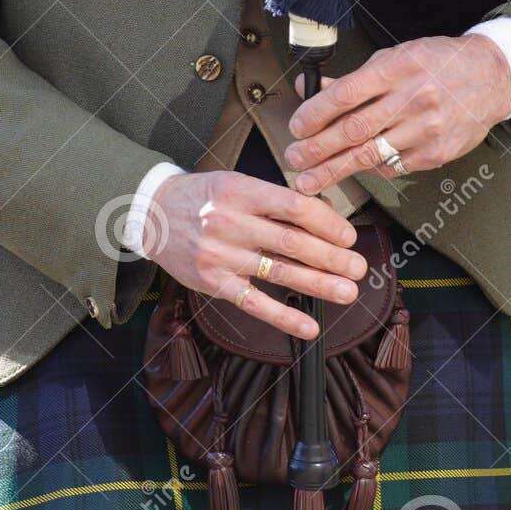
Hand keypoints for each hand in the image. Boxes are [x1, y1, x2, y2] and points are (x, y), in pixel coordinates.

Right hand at [141, 171, 367, 339]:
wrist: (152, 214)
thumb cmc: (204, 198)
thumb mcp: (236, 183)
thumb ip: (274, 199)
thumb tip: (325, 217)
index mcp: (241, 191)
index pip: (294, 207)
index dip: (327, 223)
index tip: (348, 236)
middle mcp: (229, 221)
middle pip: (292, 242)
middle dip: (331, 257)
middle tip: (358, 267)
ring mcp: (220, 254)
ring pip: (278, 272)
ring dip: (319, 285)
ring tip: (347, 292)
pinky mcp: (212, 282)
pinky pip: (253, 303)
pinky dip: (284, 317)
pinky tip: (309, 326)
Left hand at [286, 35, 510, 195]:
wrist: (490, 77)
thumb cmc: (437, 63)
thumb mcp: (395, 58)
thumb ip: (353, 79)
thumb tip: (308, 88)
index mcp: (398, 68)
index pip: (346, 95)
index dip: (315, 114)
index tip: (295, 127)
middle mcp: (412, 99)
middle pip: (354, 130)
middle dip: (317, 149)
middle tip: (293, 160)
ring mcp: (426, 129)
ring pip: (370, 155)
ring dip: (334, 170)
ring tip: (309, 180)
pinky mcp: (436, 153)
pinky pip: (392, 166)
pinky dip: (368, 169)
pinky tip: (352, 170)